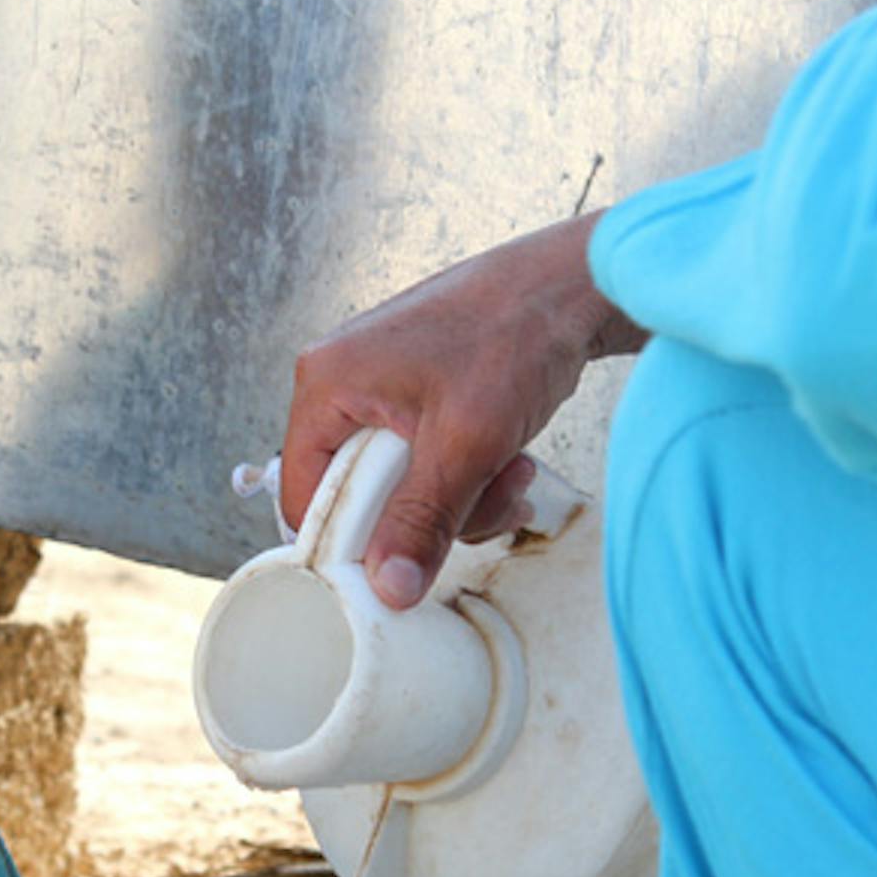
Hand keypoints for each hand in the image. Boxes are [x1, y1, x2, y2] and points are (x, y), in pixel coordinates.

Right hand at [279, 211, 646, 608]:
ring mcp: (380, 388)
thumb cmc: (514, 333)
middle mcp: (341, 383)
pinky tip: (508, 460)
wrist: (572, 287)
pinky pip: (425, 463)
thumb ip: (422, 522)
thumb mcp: (466, 444)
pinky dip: (468, 475)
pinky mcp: (416, 395)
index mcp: (326, 384)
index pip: (303, 496)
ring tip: (508, 470)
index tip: (401, 563)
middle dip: (428, 514)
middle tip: (482, 500)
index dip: (349, 541)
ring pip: (401, 487)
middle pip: (359, 497)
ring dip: (461, 499)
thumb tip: (389, 589)